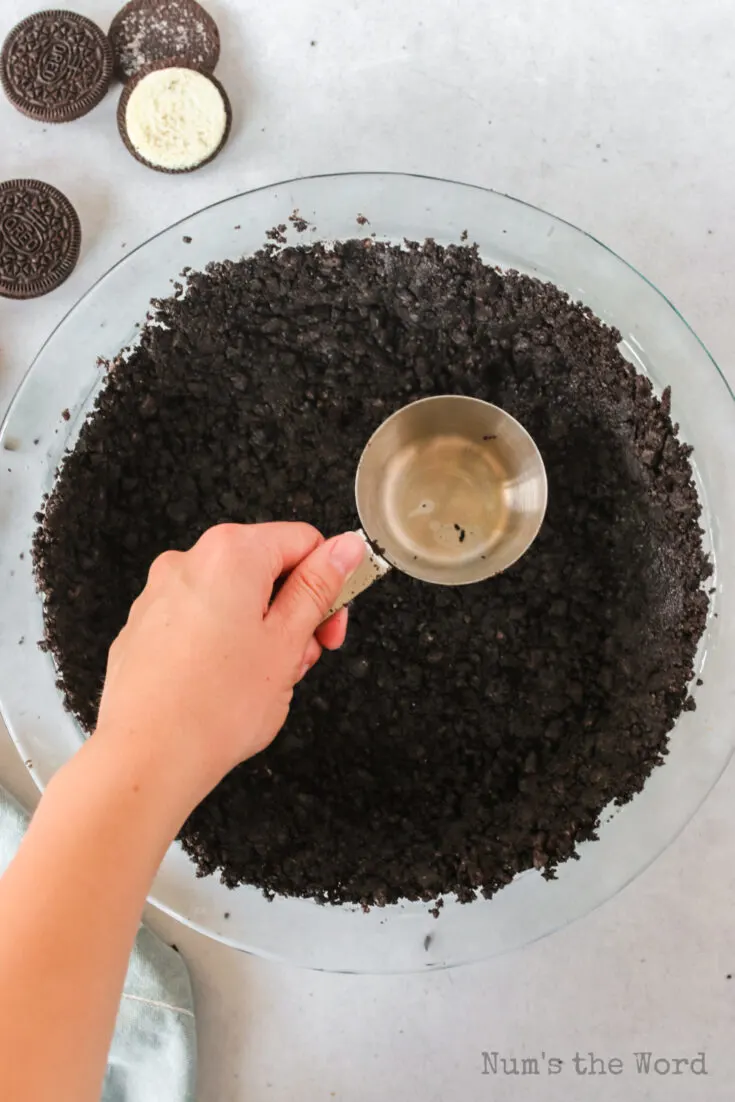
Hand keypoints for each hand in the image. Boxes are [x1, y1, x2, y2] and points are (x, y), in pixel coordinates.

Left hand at [95, 523, 364, 807]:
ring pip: (233, 599)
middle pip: (266, 569)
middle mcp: (189, 562)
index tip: (333, 623)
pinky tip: (226, 688)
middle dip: (293, 614)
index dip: (330, 583)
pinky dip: (221, 646)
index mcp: (231, 553)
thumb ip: (319, 586)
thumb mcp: (289, 641)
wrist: (148, 757)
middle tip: (299, 660)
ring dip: (260, 633)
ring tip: (262, 683)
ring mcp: (161, 595)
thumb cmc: (216, 707)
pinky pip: (199, 622)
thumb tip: (345, 548)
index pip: (304, 541)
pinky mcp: (145, 628)